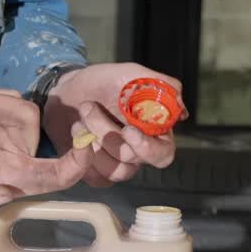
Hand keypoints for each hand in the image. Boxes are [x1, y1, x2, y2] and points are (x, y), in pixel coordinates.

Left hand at [42, 63, 183, 186]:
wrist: (69, 90)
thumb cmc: (102, 82)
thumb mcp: (131, 74)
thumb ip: (159, 85)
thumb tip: (181, 110)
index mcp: (154, 132)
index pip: (163, 154)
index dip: (147, 148)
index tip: (128, 130)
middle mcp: (138, 152)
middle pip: (131, 159)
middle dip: (105, 131)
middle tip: (87, 106)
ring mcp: (117, 163)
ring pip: (113, 170)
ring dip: (92, 141)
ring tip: (79, 118)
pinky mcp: (96, 171)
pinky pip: (95, 177)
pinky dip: (82, 154)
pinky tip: (76, 132)